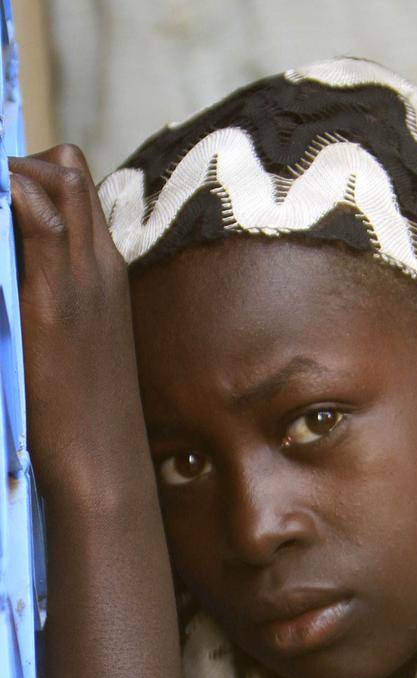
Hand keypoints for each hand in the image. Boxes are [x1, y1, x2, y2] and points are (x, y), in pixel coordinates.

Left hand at [10, 146, 148, 502]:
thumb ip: (46, 308)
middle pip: (64, 168)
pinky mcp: (56, 297)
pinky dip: (2, 199)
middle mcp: (99, 265)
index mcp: (104, 276)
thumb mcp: (69, 351)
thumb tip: (14, 291)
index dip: (29, 181)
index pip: (73, 189)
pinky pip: (28, 212)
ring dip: (5, 181)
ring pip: (51, 176)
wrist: (100, 468)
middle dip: (14, 169)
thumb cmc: (80, 422)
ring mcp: (83, 276)